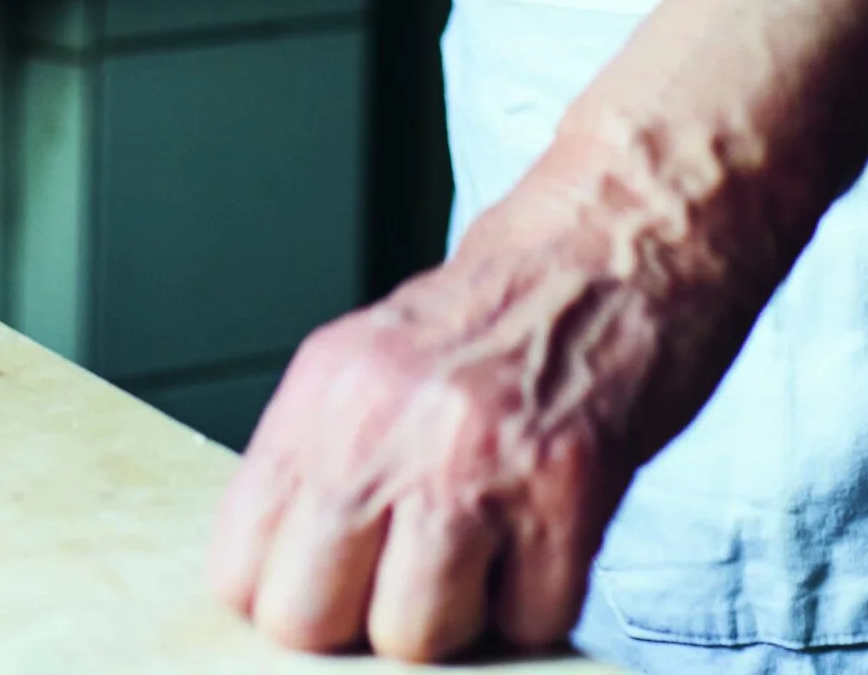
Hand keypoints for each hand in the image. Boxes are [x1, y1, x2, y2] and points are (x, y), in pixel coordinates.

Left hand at [204, 139, 764, 659]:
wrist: (628, 234)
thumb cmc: (516, 297)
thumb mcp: (381, 354)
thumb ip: (329, 460)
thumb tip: (293, 582)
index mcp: (330, 386)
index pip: (239, 569)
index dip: (290, 596)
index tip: (332, 587)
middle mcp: (388, 419)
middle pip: (308, 621)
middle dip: (363, 621)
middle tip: (412, 574)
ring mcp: (477, 456)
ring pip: (416, 640)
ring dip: (461, 615)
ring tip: (491, 546)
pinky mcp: (568, 487)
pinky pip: (531, 622)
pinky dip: (544, 597)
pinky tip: (550, 529)